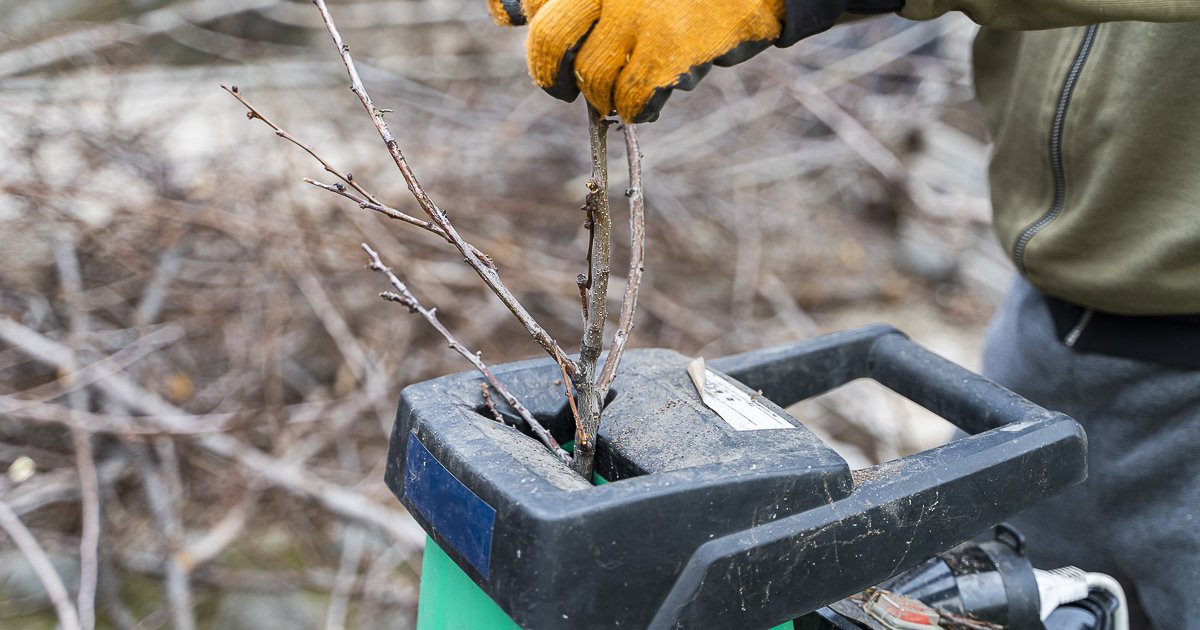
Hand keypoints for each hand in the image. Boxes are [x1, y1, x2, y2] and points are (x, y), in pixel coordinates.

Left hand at [488, 0, 901, 121]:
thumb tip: (509, 14)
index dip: (516, 11)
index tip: (514, 20)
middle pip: (547, 44)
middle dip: (552, 76)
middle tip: (567, 88)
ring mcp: (636, 13)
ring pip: (592, 79)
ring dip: (606, 96)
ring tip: (627, 89)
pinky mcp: (667, 47)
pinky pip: (633, 100)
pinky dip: (639, 111)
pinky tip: (650, 103)